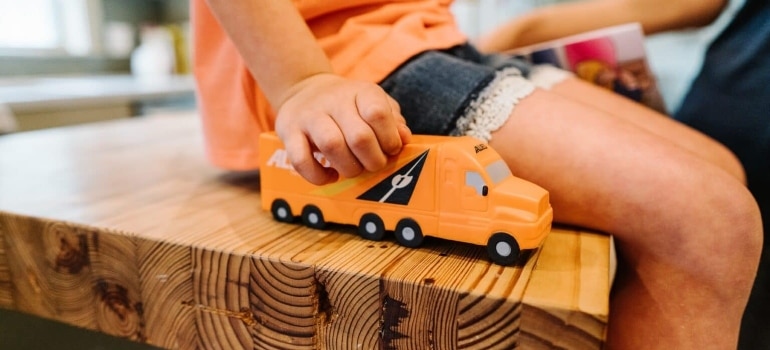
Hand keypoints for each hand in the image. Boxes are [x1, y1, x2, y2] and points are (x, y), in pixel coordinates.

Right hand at [274, 73, 411, 184]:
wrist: (304, 89)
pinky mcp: (288, 131)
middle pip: (359, 137)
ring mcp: (309, 116)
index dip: (390, 139)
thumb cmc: (349, 105)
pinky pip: (300, 160)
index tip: (390, 149)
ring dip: (349, 168)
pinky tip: (330, 175)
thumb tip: (405, 138)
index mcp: (361, 92)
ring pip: (331, 146)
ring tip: (353, 170)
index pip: (379, 114)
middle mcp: (334, 101)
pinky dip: (318, 176)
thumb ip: (393, 121)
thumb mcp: (374, 104)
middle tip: (373, 165)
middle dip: (373, 160)